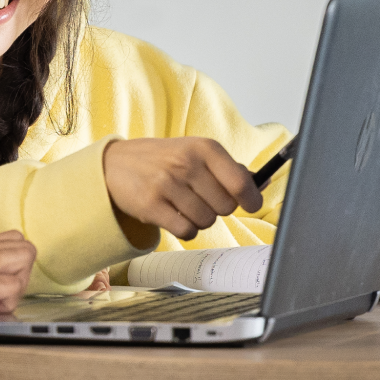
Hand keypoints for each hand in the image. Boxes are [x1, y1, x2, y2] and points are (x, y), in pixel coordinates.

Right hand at [102, 137, 261, 242]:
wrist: (115, 164)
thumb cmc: (163, 159)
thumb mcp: (195, 153)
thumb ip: (230, 168)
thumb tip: (264, 182)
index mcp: (202, 148)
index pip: (239, 182)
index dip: (251, 199)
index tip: (250, 204)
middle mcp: (185, 163)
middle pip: (225, 207)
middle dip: (218, 209)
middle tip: (203, 199)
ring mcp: (166, 184)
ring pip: (207, 221)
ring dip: (200, 220)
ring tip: (185, 206)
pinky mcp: (151, 205)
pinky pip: (186, 231)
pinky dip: (186, 230)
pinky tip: (175, 216)